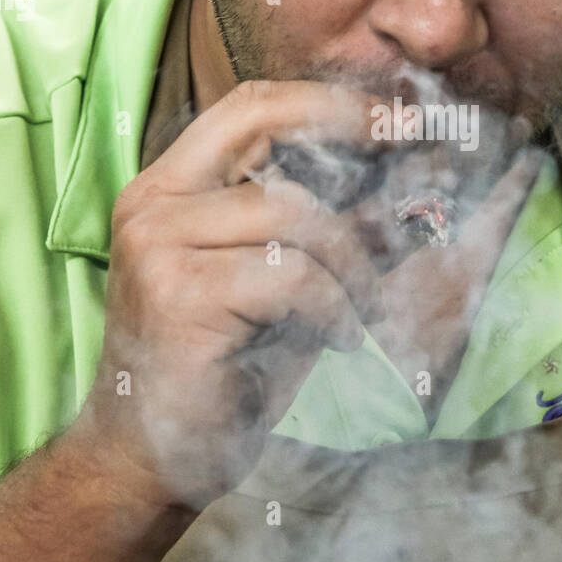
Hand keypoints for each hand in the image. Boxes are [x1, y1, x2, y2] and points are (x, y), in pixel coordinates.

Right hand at [73, 80, 391, 510]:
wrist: (150, 459)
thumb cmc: (224, 367)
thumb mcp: (282, 283)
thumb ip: (324, 227)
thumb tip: (410, 181)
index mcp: (170, 188)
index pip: (250, 106)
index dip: (328, 101)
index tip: (395, 114)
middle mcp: (153, 202)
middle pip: (264, 125)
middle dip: (348, 128)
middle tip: (409, 151)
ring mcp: (158, 243)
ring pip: (293, 213)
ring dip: (352, 262)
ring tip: (363, 307)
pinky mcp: (178, 293)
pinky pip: (292, 276)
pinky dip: (334, 307)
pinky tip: (339, 338)